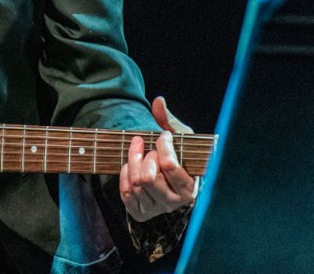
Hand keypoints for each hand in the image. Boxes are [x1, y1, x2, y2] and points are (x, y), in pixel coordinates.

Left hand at [119, 96, 197, 221]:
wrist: (167, 178)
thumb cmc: (178, 156)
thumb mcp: (180, 139)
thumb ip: (169, 121)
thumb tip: (158, 101)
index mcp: (189, 188)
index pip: (169, 165)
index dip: (162, 146)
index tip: (162, 136)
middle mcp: (174, 203)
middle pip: (148, 177)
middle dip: (144, 156)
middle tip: (147, 147)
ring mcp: (156, 209)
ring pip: (136, 183)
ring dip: (132, 161)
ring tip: (138, 151)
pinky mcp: (140, 212)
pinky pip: (126, 193)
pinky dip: (124, 175)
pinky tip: (129, 165)